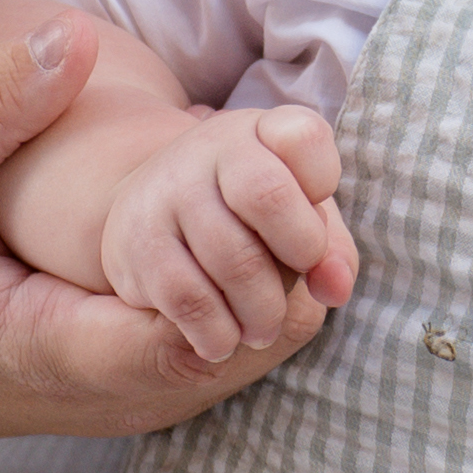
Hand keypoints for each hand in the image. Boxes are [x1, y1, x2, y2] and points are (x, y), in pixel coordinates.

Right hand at [0, 15, 330, 472]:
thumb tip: (76, 38)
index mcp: (55, 347)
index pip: (197, 332)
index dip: (256, 255)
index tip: (260, 173)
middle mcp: (113, 392)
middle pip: (256, 340)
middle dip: (290, 250)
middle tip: (300, 161)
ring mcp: (134, 397)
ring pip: (261, 345)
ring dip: (283, 260)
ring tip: (283, 174)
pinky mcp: (142, 382)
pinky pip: (234, 338)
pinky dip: (259, 275)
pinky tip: (246, 208)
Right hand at [98, 101, 358, 371]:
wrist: (152, 216)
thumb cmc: (246, 222)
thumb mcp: (298, 219)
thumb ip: (331, 251)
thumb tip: (335, 289)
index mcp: (260, 132)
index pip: (301, 138)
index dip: (321, 185)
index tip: (312, 231)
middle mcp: (210, 148)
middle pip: (267, 196)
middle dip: (297, 258)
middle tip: (293, 294)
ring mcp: (168, 190)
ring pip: (231, 257)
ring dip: (259, 311)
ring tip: (260, 330)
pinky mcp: (136, 240)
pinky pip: (188, 295)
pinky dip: (216, 331)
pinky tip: (222, 341)